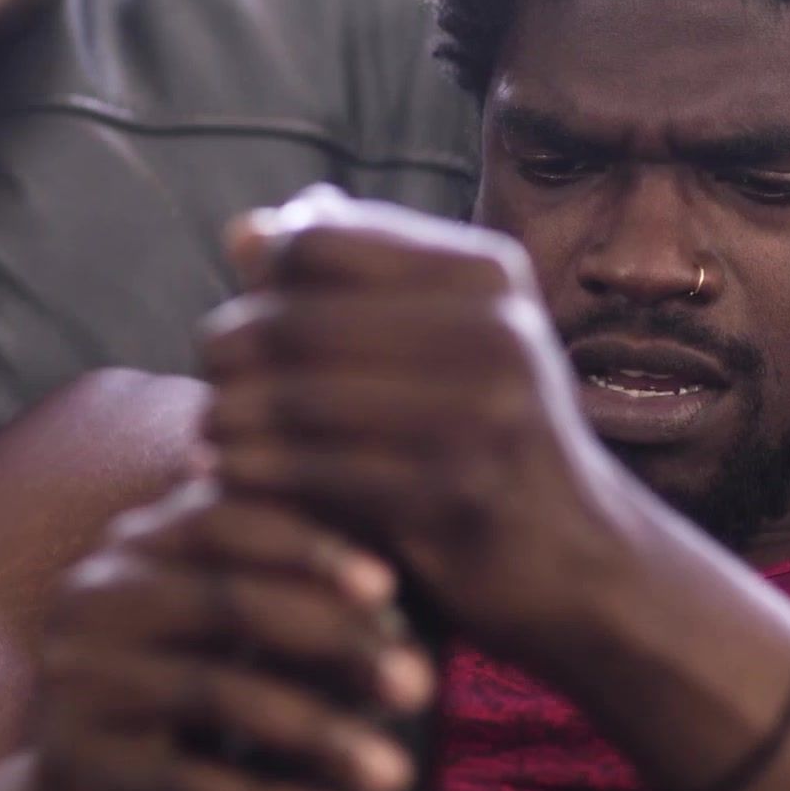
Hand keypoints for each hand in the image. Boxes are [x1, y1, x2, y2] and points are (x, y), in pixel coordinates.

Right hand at [33, 479, 436, 790]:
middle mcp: (92, 598)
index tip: (390, 585)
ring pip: (218, 695)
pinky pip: (191, 785)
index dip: (309, 548)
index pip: (227, 519)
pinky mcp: (77, 770)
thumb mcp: (233, 637)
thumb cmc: (188, 709)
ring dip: (321, 734)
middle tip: (418, 684)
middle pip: (229, 602)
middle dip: (336, 641)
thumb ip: (290, 594)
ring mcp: (74, 684)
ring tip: (396, 773)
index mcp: (134, 546)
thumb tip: (398, 604)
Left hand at [199, 186, 655, 665]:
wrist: (582, 563)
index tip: (241, 313)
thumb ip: (343, 287)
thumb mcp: (441, 344)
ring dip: (232, 413)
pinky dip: (255, 473)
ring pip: (298, 397)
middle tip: (208, 376)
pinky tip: (226, 479)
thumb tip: (246, 227)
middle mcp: (495, 331)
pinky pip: (315, 473)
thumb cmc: (488, 439)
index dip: (263, 274)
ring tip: (207, 429)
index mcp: (488, 274)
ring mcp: (481, 416)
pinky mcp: (454, 498)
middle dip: (234, 347)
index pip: (321, 241)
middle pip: (300, 318)